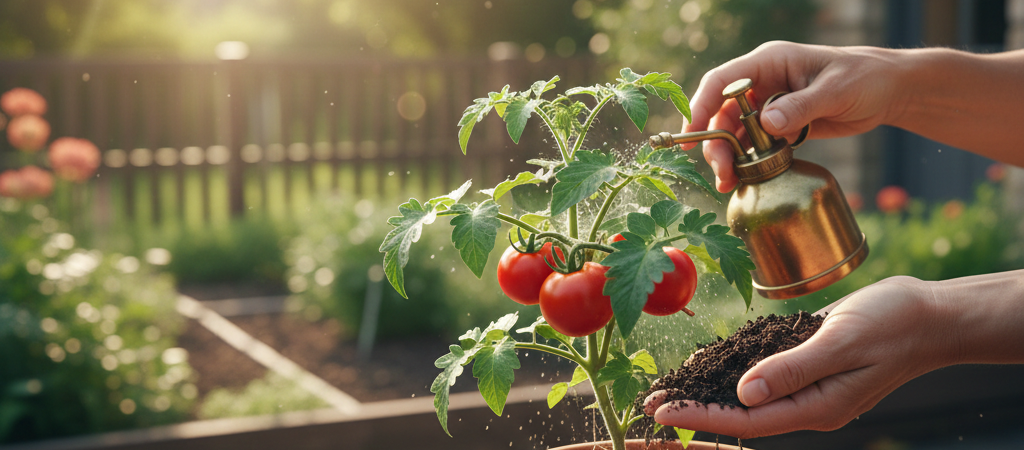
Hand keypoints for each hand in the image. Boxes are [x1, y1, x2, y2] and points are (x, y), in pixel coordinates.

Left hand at [643, 276, 955, 438]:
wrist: (930, 315)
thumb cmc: (892, 324)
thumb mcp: (841, 342)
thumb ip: (793, 369)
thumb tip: (745, 394)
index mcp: (816, 406)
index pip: (746, 420)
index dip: (701, 416)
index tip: (663, 411)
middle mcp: (808, 403)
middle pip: (740, 413)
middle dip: (695, 407)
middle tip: (650, 402)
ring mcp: (809, 386)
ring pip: (748, 394)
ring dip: (708, 390)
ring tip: (668, 387)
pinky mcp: (808, 365)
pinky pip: (763, 373)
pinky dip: (732, 369)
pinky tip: (707, 363)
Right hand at [684, 42, 906, 191]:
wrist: (889, 90)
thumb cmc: (865, 77)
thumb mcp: (835, 90)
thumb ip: (800, 106)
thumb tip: (766, 124)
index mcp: (769, 62)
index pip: (722, 81)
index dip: (701, 106)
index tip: (691, 135)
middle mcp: (762, 82)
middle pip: (722, 112)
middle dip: (716, 143)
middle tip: (721, 172)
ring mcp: (769, 104)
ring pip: (735, 132)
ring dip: (729, 157)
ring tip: (729, 183)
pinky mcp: (779, 124)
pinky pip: (754, 144)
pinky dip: (748, 162)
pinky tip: (746, 180)